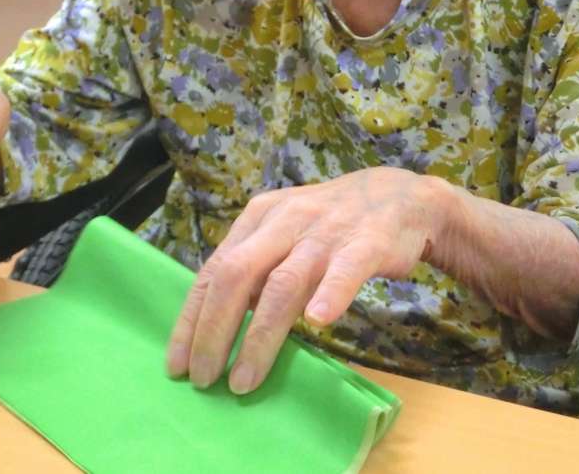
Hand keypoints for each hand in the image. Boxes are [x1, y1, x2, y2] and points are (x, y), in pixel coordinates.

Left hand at [165, 167, 447, 394]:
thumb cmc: (332, 224)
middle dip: (214, 331)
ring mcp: (326, 231)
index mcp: (259, 217)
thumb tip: (216, 322)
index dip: (191, 320)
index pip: (213, 271)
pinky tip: (318, 322)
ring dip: (259, 336)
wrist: (402, 198)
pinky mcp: (366, 243)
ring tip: (244, 380)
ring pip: (283, 284)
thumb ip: (254, 266)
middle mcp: (285, 221)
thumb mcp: (284, 231)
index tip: (176, 364)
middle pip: (237, 276)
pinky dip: (330, 295)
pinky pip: (344, 270)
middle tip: (203, 378)